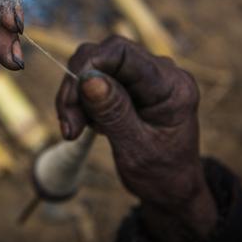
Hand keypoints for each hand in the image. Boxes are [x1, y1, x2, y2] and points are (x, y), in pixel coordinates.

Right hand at [56, 36, 217, 241]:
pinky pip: (96, 77)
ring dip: (76, 96)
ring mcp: (146, 76)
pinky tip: (86, 123)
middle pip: (104, 55)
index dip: (89, 65)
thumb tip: (88, 78)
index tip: (71, 102)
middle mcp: (161, 72)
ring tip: (74, 130)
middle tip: (69, 126)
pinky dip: (81, 99)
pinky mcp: (131, 83)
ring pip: (94, 65)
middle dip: (77, 85)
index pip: (123, 52)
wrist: (170, 189)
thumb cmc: (160, 174)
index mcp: (172, 86)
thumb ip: (115, 112)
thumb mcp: (136, 150)